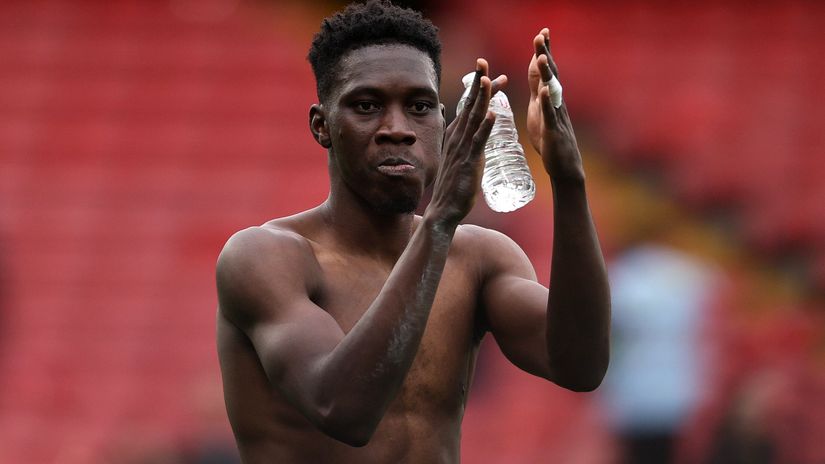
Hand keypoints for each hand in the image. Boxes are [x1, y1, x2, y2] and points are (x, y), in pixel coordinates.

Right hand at [428, 59, 506, 225]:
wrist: (444, 210)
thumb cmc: (454, 188)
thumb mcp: (461, 160)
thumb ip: (467, 147)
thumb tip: (473, 138)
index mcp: (457, 136)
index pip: (470, 107)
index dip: (479, 89)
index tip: (489, 73)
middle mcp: (458, 138)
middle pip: (471, 106)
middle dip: (479, 84)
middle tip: (485, 63)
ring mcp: (462, 149)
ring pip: (474, 118)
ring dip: (482, 98)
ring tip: (488, 80)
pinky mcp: (468, 162)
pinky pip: (478, 141)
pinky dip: (485, 127)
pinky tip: (492, 113)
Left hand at [526, 28, 583, 181]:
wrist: (563, 166)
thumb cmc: (549, 139)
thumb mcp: (539, 111)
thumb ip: (537, 91)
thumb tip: (536, 73)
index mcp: (548, 98)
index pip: (544, 71)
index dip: (543, 52)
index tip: (541, 32)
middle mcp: (555, 103)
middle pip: (550, 74)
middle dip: (545, 54)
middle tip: (541, 34)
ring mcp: (556, 116)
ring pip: (550, 91)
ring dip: (547, 74)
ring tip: (542, 56)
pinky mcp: (553, 131)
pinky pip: (550, 115)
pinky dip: (546, 102)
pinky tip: (543, 90)